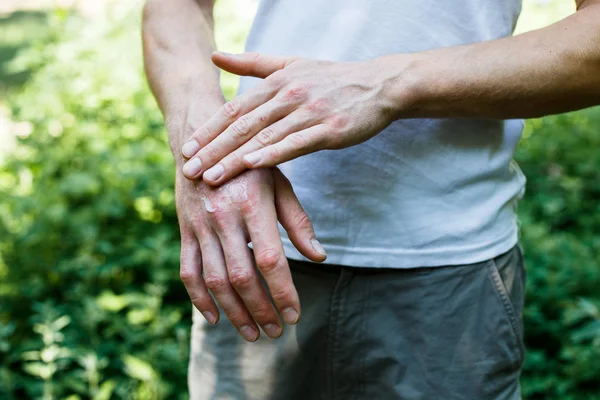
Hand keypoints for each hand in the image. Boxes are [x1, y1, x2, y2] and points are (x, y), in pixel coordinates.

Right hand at [176, 167, 326, 341]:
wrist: (202, 142)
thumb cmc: (250, 165)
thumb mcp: (278, 184)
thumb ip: (298, 221)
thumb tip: (319, 256)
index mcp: (252, 204)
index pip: (270, 260)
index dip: (283, 292)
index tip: (295, 315)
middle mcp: (223, 217)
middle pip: (242, 277)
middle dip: (261, 310)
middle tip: (276, 331)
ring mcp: (199, 225)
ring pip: (215, 280)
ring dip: (234, 313)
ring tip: (252, 334)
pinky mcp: (185, 231)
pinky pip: (188, 271)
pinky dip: (199, 299)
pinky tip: (214, 318)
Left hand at [179, 52, 396, 184]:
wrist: (378, 85)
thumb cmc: (332, 78)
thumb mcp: (290, 64)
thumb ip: (252, 63)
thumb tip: (215, 56)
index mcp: (276, 83)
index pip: (234, 109)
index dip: (208, 130)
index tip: (186, 148)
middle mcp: (288, 96)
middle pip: (242, 126)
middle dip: (212, 150)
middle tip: (188, 170)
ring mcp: (308, 112)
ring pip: (264, 138)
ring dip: (234, 159)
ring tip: (210, 177)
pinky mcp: (329, 130)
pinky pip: (295, 143)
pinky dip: (272, 155)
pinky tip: (252, 166)